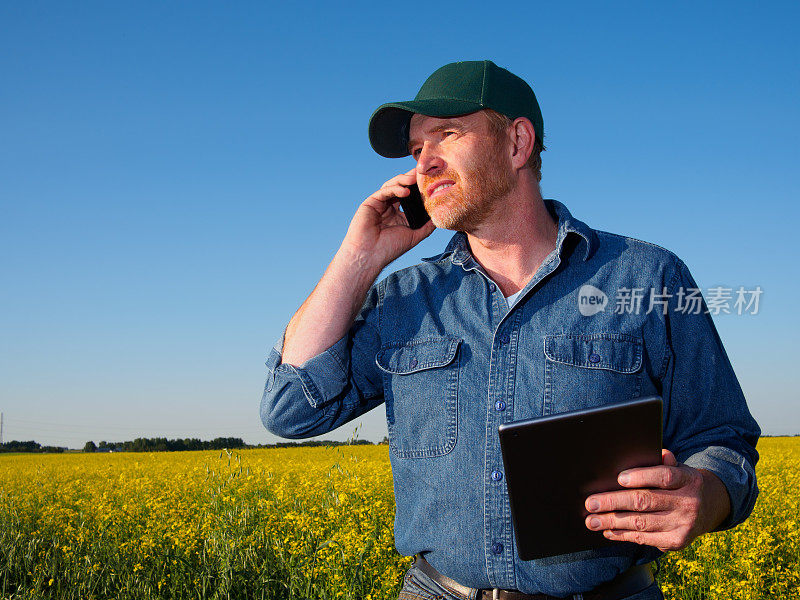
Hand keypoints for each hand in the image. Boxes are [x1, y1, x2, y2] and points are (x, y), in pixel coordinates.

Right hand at [340, 168, 435, 270]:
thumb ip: (426, 227)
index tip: (431, 181)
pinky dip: (395, 189)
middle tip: (423, 172)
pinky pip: (384, 192)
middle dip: (412, 179)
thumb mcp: (414, 236)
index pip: (410, 197)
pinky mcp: (370, 203)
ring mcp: (379, 204)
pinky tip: (405, 191)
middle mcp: (389, 207)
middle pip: (401, 187)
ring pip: (392, 186)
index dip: (419, 189)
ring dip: (404, 180)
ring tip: (415, 179)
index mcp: (398, 214)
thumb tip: (440, 218)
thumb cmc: (389, 249)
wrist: (370, 256)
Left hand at [584, 449, 730, 551]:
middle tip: (590, 503)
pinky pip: (645, 539)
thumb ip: (665, 462)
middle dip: (614, 502)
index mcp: (689, 479)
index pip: (664, 477)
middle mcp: (688, 503)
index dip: (642, 476)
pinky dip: (623, 534)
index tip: (619, 478)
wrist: (711, 507)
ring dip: (612, 522)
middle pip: (646, 501)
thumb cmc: (682, 483)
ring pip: (641, 523)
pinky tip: (608, 530)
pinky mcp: (677, 542)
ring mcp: (683, 525)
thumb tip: (656, 453)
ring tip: (591, 520)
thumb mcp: (679, 468)